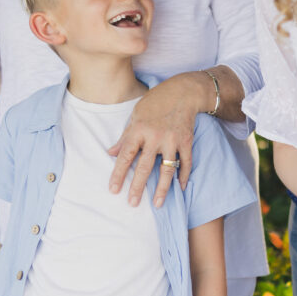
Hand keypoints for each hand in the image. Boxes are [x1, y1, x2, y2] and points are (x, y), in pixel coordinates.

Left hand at [107, 76, 198, 207]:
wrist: (182, 91)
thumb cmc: (155, 101)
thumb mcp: (135, 115)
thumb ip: (125, 136)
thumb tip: (110, 153)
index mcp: (139, 129)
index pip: (125, 156)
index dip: (118, 174)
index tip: (114, 190)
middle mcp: (155, 137)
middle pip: (144, 167)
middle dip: (138, 187)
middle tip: (132, 204)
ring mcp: (172, 140)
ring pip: (166, 170)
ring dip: (162, 189)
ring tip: (157, 204)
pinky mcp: (186, 142)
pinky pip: (185, 163)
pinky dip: (183, 176)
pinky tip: (180, 189)